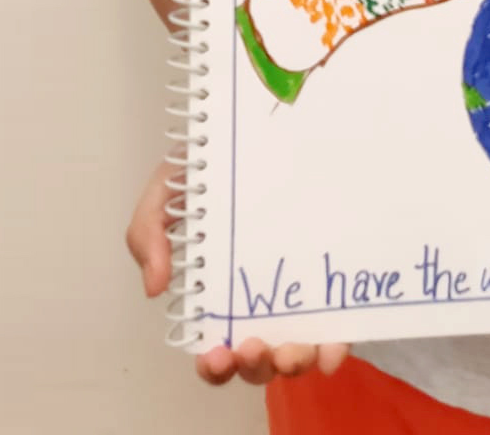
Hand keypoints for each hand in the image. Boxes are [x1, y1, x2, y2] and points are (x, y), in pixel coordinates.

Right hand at [126, 156, 350, 382]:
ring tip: (291, 350)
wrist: (258, 122)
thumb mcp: (165, 193)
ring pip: (299, 350)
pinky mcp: (335, 277)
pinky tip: (332, 350)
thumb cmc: (208, 167)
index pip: (218, 349)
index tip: (217, 353)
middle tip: (253, 346)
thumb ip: (149, 233)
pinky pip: (340, 323)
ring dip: (294, 363)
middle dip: (256, 367)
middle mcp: (263, 300)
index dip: (216, 365)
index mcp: (222, 292)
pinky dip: (335, 347)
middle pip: (261, 358)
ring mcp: (301, 291)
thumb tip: (155, 286)